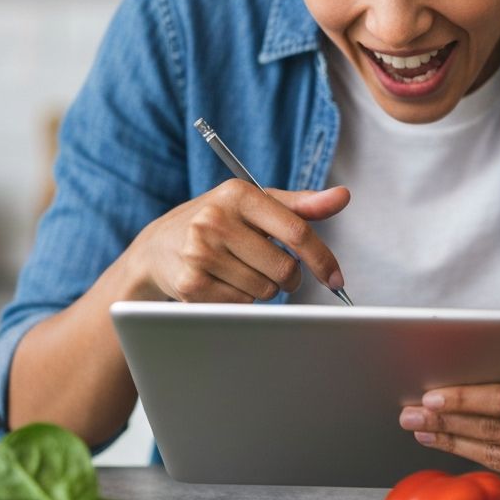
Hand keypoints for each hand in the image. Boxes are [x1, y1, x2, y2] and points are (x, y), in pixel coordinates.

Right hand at [125, 180, 350, 302]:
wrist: (158, 247)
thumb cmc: (218, 222)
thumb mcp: (256, 204)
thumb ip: (301, 204)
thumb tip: (342, 196)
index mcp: (239, 195)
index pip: (296, 231)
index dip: (322, 259)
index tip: (335, 278)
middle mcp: (216, 219)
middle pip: (284, 269)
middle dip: (287, 276)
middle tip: (271, 267)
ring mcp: (200, 252)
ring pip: (264, 291)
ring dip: (261, 288)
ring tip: (239, 270)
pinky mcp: (190, 283)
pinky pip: (241, 305)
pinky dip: (241, 299)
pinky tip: (223, 282)